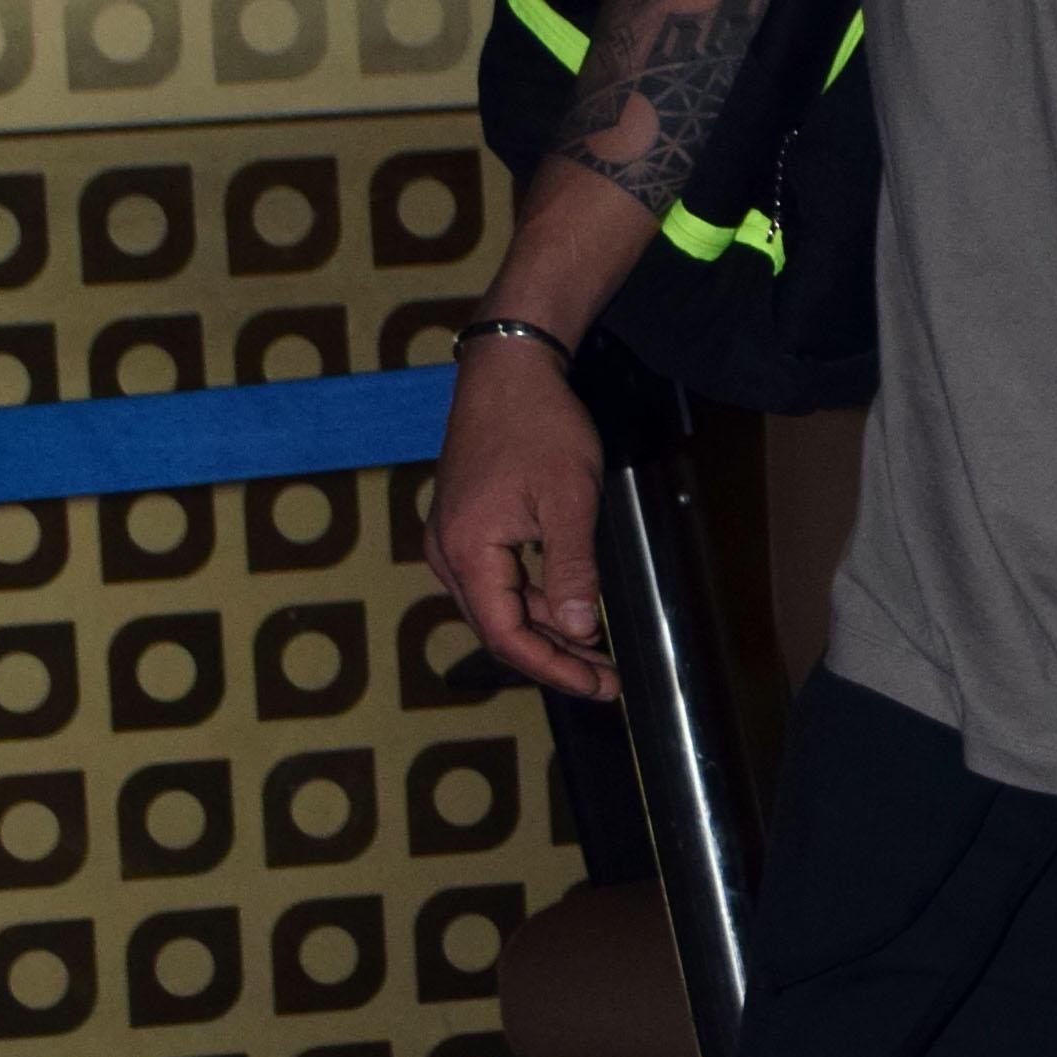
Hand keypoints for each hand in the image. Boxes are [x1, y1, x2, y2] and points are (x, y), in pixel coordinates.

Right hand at [429, 343, 617, 702]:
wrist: (508, 370)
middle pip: (500, 630)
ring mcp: (453, 541)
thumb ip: (573, 569)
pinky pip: (498, 582)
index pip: (506, 636)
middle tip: (609, 681)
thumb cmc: (538, 425)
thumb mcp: (569, 500)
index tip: (598, 686)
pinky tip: (575, 609)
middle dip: (556, 660)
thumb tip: (581, 632)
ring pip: (500, 609)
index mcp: (467, 552)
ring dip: (549, 633)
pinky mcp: (466, 529)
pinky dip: (537, 601)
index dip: (554, 669)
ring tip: (600, 654)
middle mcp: (448, 554)